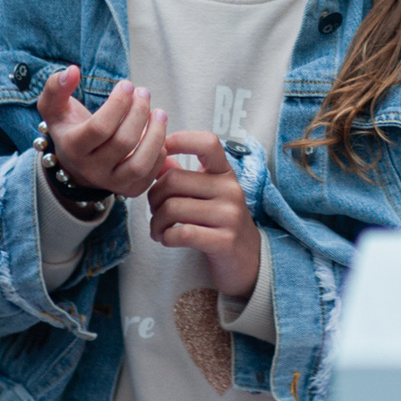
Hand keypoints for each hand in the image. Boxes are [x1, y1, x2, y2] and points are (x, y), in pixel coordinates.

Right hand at [36, 66, 168, 197]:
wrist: (76, 162)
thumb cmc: (69, 127)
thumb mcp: (53, 108)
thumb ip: (55, 87)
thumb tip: (72, 71)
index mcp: (72, 148)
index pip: (100, 128)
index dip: (118, 103)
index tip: (127, 84)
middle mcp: (91, 170)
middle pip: (123, 143)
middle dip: (139, 112)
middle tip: (144, 92)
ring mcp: (111, 183)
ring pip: (140, 164)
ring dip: (156, 135)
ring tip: (159, 112)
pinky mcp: (129, 189)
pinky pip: (151, 174)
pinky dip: (159, 152)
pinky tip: (157, 132)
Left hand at [146, 130, 260, 298]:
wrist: (247, 260)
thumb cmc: (219, 222)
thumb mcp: (206, 194)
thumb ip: (182, 176)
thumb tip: (157, 158)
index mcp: (225, 173)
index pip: (208, 143)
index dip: (181, 140)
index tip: (163, 150)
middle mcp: (230, 189)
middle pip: (173, 180)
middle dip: (153, 197)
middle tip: (154, 210)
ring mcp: (229, 215)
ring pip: (172, 208)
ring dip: (156, 222)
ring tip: (158, 230)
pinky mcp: (224, 241)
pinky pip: (181, 233)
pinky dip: (165, 237)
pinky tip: (167, 240)